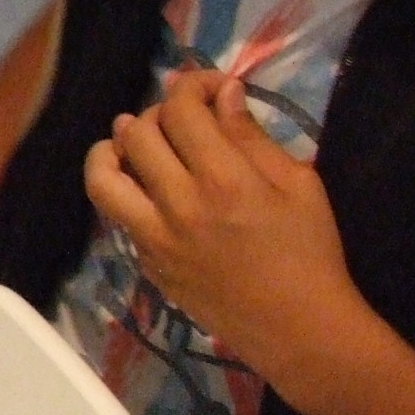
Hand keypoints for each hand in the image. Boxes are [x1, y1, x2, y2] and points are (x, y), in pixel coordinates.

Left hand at [83, 71, 356, 378]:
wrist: (299, 329)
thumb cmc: (311, 253)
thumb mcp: (298, 185)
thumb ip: (252, 137)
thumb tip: (223, 94)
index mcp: (224, 180)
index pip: (181, 109)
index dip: (191, 85)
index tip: (211, 87)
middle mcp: (178, 205)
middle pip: (137, 134)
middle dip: (157, 111)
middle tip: (181, 117)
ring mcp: (154, 237)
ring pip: (103, 178)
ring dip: (111, 149)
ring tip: (126, 141)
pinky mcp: (146, 261)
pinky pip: (117, 214)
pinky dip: (121, 188)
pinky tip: (143, 185)